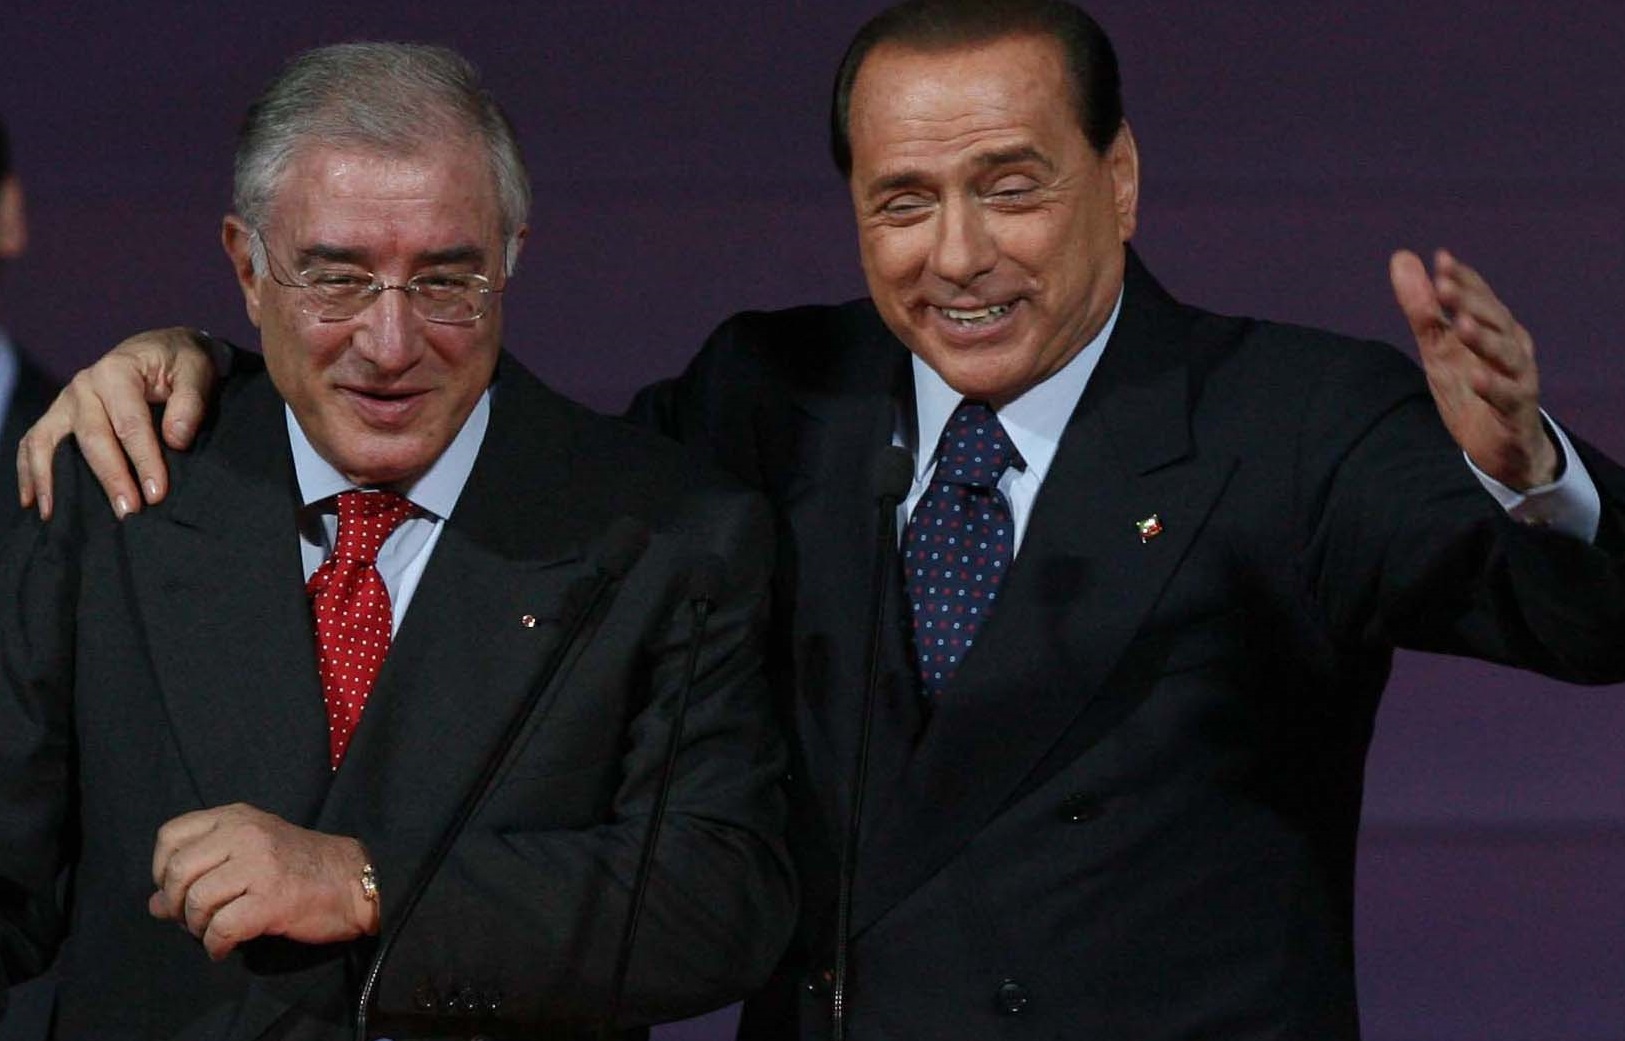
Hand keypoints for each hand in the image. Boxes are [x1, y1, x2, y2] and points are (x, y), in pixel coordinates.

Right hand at [16, 327, 219, 520]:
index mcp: (117, 372)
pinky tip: (32, 502)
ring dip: (52, 480)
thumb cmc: (181, 362)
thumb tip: (176, 440)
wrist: (160, 349)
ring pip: (49, 441)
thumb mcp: (196, 371)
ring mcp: (66, 401)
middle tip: (128, 513)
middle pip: (92, 438)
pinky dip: (29, 471)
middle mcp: (84, 385)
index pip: (130, 424)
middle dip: (110, 478)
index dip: (144, 460)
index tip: (156, 493)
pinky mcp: (59, 416)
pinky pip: (34, 442)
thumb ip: (190, 402)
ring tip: (57, 514)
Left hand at [148, 803, 377, 960]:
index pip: (171, 835)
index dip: (161, 869)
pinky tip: (226, 947)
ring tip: (213, 933)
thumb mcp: (250, 852)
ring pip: (196, 901)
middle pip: (178, 872)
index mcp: (236, 818)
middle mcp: (244, 834)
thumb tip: (154, 905)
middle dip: (176, 905)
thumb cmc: (300, 865)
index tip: (177, 890)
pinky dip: (216, 945)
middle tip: (193, 920)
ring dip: (197, 927)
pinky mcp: (272, 899)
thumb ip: (204, 869)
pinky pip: (222, 927)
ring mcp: (259, 865)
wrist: (352, 880)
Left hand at [1390, 249, 1556, 489]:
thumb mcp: (1438, 347)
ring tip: (1461, 324)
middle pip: (1496, 319)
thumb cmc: (1470, 388)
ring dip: (1484, 338)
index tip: (1440, 259)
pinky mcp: (1518, 411)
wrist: (1500, 445)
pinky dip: (1493, 386)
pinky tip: (1476, 376)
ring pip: (1507, 354)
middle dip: (1471, 301)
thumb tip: (1401, 256)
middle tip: (1443, 285)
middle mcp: (1513, 347)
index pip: (1480, 297)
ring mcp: (1519, 378)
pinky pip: (1508, 396)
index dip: (1462, 278)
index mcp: (1495, 329)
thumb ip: (1422, 307)